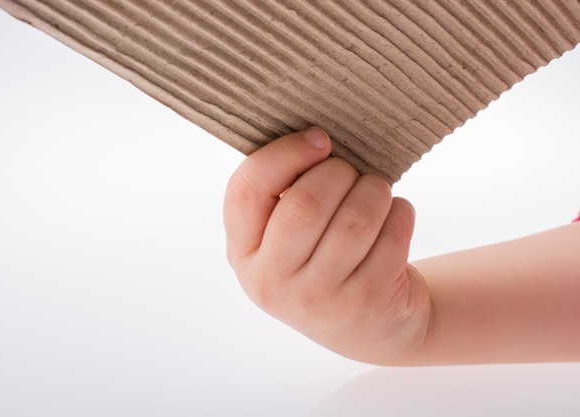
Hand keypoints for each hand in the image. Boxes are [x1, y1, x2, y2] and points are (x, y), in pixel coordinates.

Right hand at [223, 128, 430, 363]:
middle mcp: (273, 282)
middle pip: (306, 203)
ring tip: (375, 192)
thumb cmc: (320, 263)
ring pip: (355, 218)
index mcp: (243, 253)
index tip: (319, 140)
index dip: (284, 153)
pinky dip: (400, 212)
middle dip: (338, 172)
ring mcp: (320, 297)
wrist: (366, 327)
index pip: (246, 190)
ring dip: (374, 190)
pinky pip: (392, 234)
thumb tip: (316, 139)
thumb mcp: (282, 240)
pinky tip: (394, 217)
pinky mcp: (367, 301)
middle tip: (350, 172)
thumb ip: (281, 195)